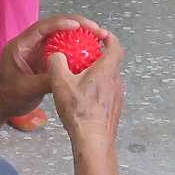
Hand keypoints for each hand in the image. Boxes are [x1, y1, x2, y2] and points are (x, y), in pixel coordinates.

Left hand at [0, 14, 100, 113]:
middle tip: (95, 29)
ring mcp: (38, 52)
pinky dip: (77, 50)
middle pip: (55, 27)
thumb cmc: (6, 96)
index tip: (78, 25)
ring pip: (61, 37)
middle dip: (76, 25)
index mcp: (21, 45)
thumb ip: (46, 81)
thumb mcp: (26, 89)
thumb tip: (68, 77)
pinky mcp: (45, 61)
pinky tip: (90, 53)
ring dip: (79, 36)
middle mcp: (31, 45)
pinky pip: (63, 52)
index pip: (43, 28)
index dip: (61, 23)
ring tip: (97, 37)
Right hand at [44, 23, 124, 151]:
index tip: (97, 34)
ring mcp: (117, 95)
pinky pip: (107, 91)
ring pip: (109, 77)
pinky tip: (82, 96)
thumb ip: (56, 63)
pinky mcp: (114, 108)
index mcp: (107, 70)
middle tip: (82, 55)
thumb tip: (56, 55)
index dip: (107, 36)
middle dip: (97, 55)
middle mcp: (116, 81)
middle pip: (111, 61)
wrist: (93, 140)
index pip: (115, 45)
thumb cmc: (79, 111)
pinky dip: (97, 87)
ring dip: (97, 73)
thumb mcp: (60, 83)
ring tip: (79, 76)